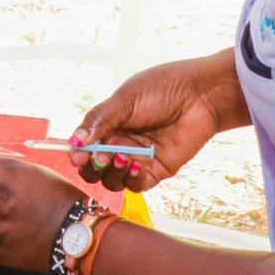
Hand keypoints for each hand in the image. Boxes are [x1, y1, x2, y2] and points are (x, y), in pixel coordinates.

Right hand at [70, 51, 247, 193]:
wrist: (201, 94)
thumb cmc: (163, 88)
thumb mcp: (125, 100)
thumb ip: (98, 120)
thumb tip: (73, 141)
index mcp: (109, 126)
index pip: (84, 147)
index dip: (78, 154)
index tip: (77, 156)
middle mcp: (120, 144)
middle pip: (94, 169)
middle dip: (93, 167)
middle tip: (101, 157)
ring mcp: (138, 159)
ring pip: (112, 181)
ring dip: (112, 173)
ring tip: (124, 156)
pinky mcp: (157, 170)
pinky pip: (136, 185)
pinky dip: (132, 178)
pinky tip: (137, 164)